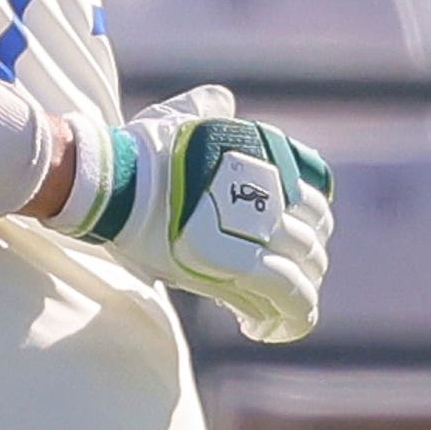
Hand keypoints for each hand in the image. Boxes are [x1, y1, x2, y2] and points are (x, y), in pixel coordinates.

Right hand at [58, 86, 334, 343]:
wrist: (114, 180)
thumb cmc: (139, 150)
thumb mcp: (180, 116)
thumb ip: (207, 107)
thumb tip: (224, 100)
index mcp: (270, 155)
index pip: (316, 196)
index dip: (304, 223)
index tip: (282, 239)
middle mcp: (277, 191)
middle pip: (314, 239)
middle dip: (298, 265)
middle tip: (271, 280)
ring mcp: (264, 229)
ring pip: (309, 273)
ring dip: (295, 297)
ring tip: (268, 312)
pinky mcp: (247, 265)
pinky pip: (294, 300)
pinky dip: (290, 320)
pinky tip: (264, 329)